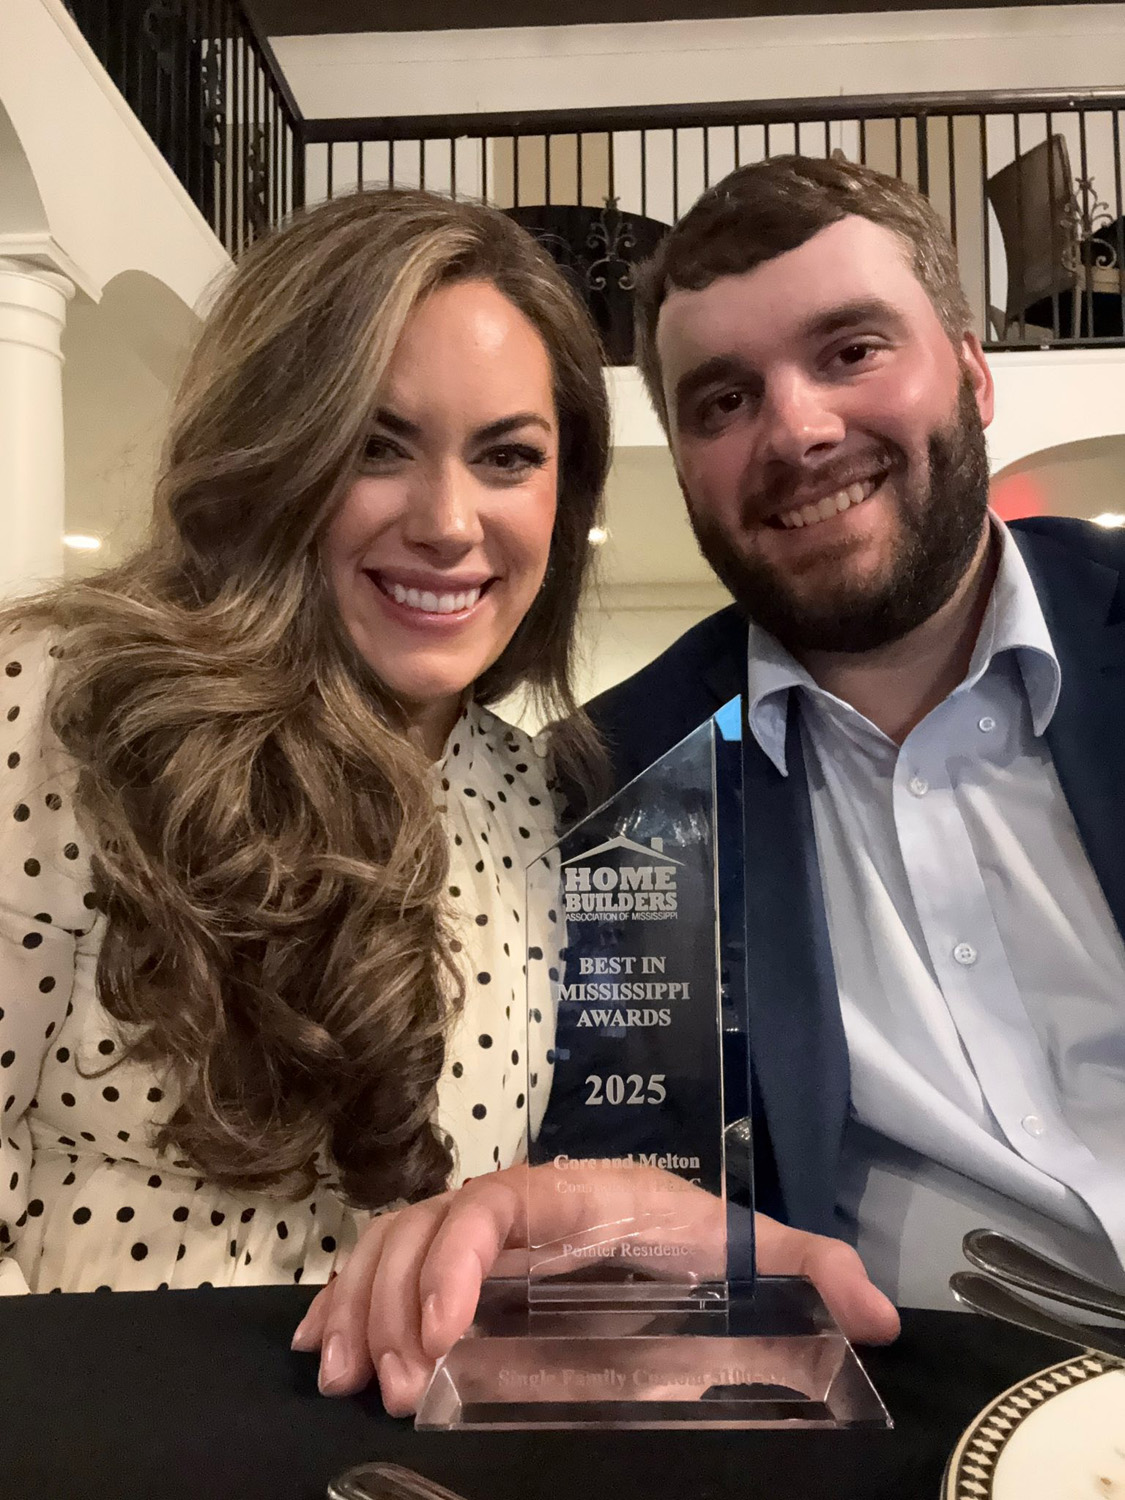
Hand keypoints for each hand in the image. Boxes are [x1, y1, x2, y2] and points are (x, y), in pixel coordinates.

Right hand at [290, 1162, 899, 1415]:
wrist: (661, 1231)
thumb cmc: (695, 1238)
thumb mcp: (750, 1249)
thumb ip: (812, 1267)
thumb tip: (885, 1314)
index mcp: (566, 1196)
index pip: (490, 1207)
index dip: (455, 1264)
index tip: (440, 1338)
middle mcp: (508, 1208)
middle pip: (420, 1229)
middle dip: (391, 1305)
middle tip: (389, 1390)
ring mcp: (473, 1237)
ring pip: (389, 1244)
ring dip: (357, 1307)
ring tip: (345, 1382)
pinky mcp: (453, 1268)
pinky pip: (380, 1265)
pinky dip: (345, 1300)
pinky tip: (319, 1349)